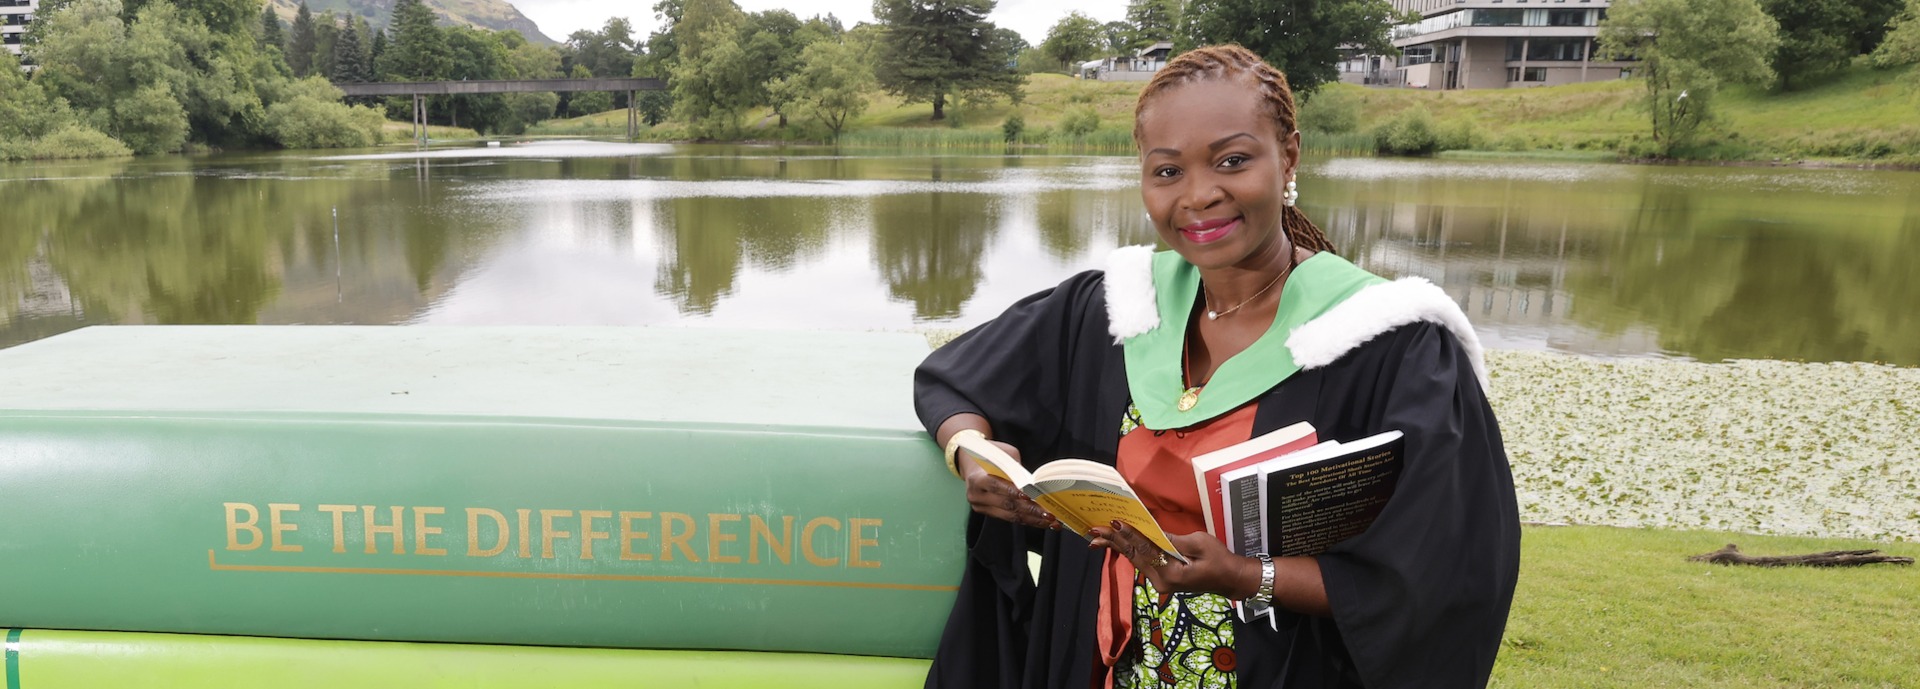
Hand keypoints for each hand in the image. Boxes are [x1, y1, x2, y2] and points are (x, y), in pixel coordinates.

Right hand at [959, 441, 1060, 529]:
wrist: (972, 463)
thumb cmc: (991, 455)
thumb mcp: (1003, 455)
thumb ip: (1015, 469)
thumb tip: (1034, 485)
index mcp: (976, 478)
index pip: (995, 486)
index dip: (1012, 491)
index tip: (1030, 496)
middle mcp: (976, 496)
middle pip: (1006, 504)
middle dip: (1030, 510)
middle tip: (1049, 512)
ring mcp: (982, 507)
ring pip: (1010, 515)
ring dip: (1032, 519)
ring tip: (1050, 521)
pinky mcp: (989, 513)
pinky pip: (1011, 518)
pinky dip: (1028, 520)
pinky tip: (1042, 521)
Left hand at [1088, 521, 1259, 598]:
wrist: (1230, 579)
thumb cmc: (1219, 559)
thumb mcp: (1199, 543)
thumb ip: (1172, 539)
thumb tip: (1151, 531)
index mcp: (1171, 573)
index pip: (1146, 550)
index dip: (1130, 534)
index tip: (1115, 522)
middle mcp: (1161, 581)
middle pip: (1134, 556)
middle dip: (1113, 541)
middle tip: (1093, 530)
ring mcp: (1160, 582)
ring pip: (1135, 560)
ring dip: (1117, 546)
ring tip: (1097, 537)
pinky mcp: (1162, 579)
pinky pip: (1143, 562)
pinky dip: (1129, 551)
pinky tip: (1116, 544)